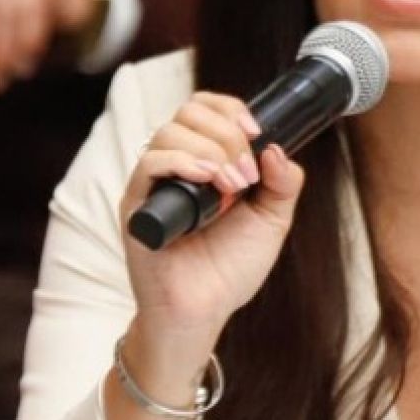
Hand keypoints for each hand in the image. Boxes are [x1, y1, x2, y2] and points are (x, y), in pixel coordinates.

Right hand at [120, 92, 305, 339]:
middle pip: (189, 112)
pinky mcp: (136, 205)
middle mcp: (176, 165)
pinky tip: (208, 181)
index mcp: (206, 159)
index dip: (232, 109)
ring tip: (233, 187)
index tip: (256, 132)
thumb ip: (283, 183)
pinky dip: (182, 162)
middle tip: (247, 175)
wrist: (204, 311)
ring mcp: (154, 183)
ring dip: (211, 150)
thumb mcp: (272, 219)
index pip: (206, 108)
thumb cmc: (231, 266)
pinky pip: (149, 164)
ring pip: (169, 132)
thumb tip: (276, 148)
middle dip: (227, 134)